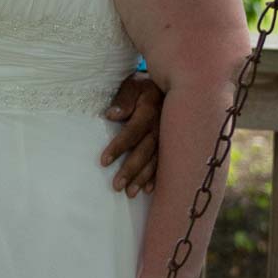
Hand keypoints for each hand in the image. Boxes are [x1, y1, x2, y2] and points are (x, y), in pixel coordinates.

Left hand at [101, 72, 162, 196]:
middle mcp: (161, 126)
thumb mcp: (132, 85)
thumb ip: (123, 99)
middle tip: (116, 186)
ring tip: (130, 193)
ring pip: (156, 161)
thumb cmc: (144, 85)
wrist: (171, 84)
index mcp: (149, 110)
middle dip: (130, 170)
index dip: (118, 147)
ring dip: (143, 178)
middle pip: (144, 152)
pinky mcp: (174, 143)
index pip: (132, 132)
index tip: (103, 162)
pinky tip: (149, 190)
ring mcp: (169, 137)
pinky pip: (166, 163)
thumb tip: (111, 115)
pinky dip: (158, 177)